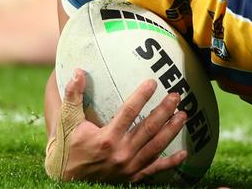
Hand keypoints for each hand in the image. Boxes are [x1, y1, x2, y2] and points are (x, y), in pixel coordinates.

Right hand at [45, 68, 187, 182]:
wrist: (66, 178)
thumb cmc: (68, 145)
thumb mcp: (67, 120)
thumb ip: (73, 96)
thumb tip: (78, 72)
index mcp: (106, 138)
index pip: (129, 112)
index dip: (142, 96)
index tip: (153, 82)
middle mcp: (121, 153)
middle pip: (148, 128)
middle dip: (164, 111)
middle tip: (176, 96)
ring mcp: (128, 167)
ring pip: (156, 147)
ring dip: (171, 131)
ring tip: (183, 115)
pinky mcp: (132, 177)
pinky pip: (155, 170)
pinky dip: (171, 163)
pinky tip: (184, 153)